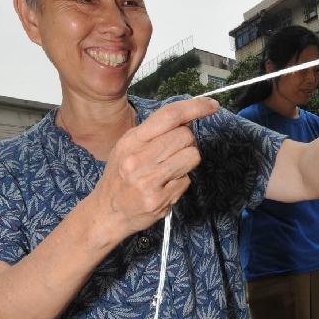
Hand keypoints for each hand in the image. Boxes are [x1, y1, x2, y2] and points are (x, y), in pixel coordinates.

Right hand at [91, 97, 218, 238]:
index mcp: (131, 140)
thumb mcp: (129, 148)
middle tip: (175, 153)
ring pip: (192, 156)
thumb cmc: (120, 177)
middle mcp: (138, 158)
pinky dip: (180, 183)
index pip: (169, 116)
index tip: (212, 105)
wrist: (107, 213)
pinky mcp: (159, 199)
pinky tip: (165, 187)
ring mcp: (148, 180)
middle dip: (187, 143)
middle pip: (185, 136)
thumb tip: (187, 118)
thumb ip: (155, 133)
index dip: (195, 107)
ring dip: (188, 162)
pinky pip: (187, 181)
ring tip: (171, 170)